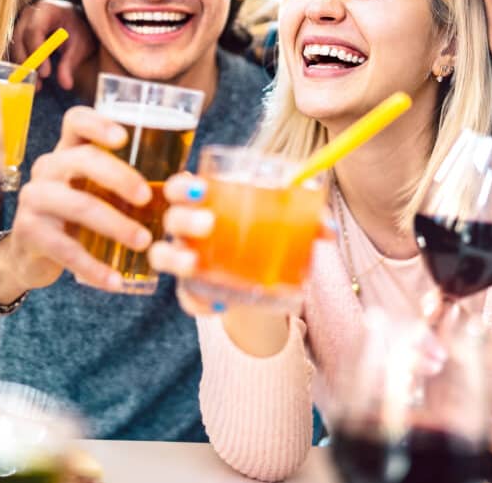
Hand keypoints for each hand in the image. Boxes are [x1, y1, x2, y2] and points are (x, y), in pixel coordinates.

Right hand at [0, 106, 151, 298]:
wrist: (30, 255)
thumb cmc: (78, 217)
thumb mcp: (97, 193)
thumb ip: (130, 183)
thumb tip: (190, 186)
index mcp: (68, 151)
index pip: (75, 121)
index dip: (98, 123)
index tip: (125, 138)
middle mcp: (47, 168)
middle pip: (82, 159)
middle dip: (120, 176)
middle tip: (148, 198)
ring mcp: (35, 199)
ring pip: (79, 205)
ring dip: (116, 225)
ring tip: (144, 242)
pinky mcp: (29, 233)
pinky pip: (66, 249)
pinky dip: (94, 267)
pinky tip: (115, 281)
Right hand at [11, 0, 95, 90]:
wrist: (75, 22)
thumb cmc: (79, 30)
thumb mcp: (80, 46)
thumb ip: (70, 63)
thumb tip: (66, 85)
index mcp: (46, 9)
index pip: (34, 30)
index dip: (37, 52)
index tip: (45, 73)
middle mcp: (29, 14)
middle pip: (20, 39)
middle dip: (28, 63)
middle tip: (38, 84)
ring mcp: (21, 23)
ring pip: (15, 47)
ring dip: (24, 68)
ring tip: (37, 86)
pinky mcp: (18, 35)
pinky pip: (15, 52)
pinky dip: (22, 67)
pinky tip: (33, 82)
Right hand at [150, 173, 291, 355]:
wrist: (259, 277)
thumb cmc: (265, 236)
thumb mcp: (284, 225)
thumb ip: (307, 222)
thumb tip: (328, 231)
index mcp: (204, 204)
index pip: (179, 188)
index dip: (180, 186)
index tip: (198, 188)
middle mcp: (187, 230)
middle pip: (171, 219)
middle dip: (184, 219)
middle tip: (209, 223)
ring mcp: (185, 260)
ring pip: (163, 256)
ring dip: (175, 259)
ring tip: (195, 264)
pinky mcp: (192, 291)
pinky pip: (186, 298)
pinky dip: (199, 303)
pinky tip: (219, 305)